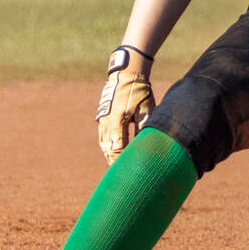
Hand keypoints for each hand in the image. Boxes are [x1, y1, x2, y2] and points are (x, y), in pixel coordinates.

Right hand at [96, 47, 153, 164]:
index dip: (121, 162)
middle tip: (120, 177)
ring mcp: (102, 118)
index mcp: (116, 121)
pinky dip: (106, 145)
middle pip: (108, 148)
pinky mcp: (103, 115)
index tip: (126, 172)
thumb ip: (143, 127)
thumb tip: (143, 143)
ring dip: (109, 155)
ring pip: (104, 143)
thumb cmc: (139, 90)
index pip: (118, 148)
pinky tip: (110, 152)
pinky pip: (103, 135)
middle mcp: (106, 122)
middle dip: (114, 162)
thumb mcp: (146, 108)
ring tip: (115, 168)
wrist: (126, 72)